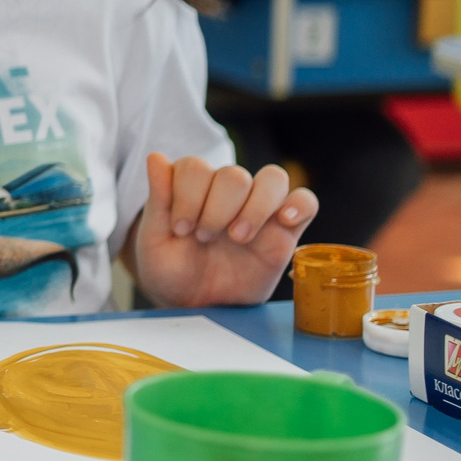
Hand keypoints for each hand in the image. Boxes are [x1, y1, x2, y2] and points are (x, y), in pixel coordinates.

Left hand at [128, 152, 315, 307]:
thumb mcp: (154, 239)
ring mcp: (258, 207)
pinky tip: (285, 219)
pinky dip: (300, 204)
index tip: (181, 229)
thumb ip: (159, 198)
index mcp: (193, 185)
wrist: (194, 304)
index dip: (188, 195)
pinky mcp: (284, 230)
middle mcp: (227, 190)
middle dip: (217, 209)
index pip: (196, 167)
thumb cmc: (171, 269)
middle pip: (234, 175)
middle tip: (205, 238)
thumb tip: (155, 156)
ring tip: (238, 237)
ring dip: (255, 207)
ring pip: (272, 178)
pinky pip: (306, 201)